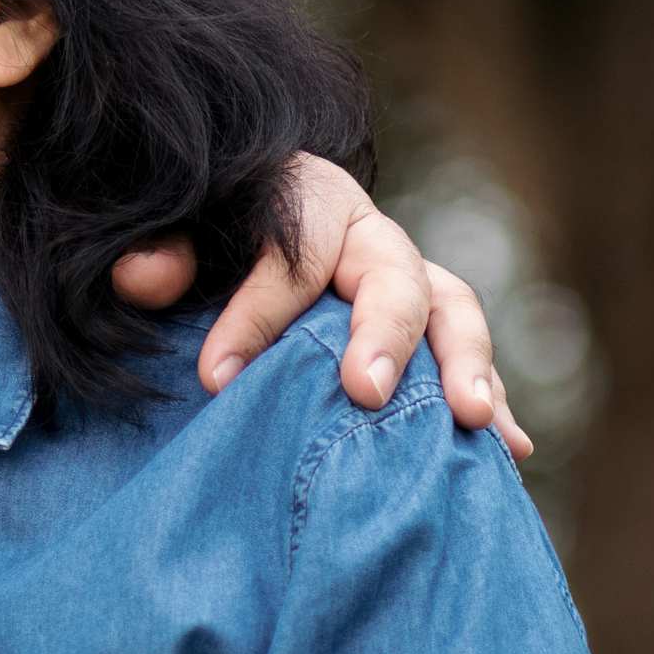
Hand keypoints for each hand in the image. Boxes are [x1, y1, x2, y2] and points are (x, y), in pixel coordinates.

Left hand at [112, 156, 529, 459]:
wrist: (237, 231)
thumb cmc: (205, 237)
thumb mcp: (172, 233)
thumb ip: (159, 250)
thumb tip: (144, 276)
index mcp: (306, 200)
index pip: (292, 253)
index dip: (257, 313)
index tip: (214, 377)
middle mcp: (368, 238)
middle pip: (393, 275)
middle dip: (384, 334)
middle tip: (364, 393)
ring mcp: (407, 285)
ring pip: (451, 313)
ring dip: (466, 366)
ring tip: (473, 422)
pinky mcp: (427, 334)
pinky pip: (467, 361)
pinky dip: (492, 401)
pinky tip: (509, 453)